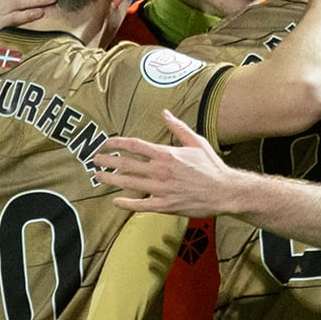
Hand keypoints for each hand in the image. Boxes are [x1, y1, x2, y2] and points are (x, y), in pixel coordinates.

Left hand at [95, 111, 239, 219]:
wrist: (225, 191)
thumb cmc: (212, 167)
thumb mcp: (197, 142)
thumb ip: (178, 128)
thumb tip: (164, 113)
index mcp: (166, 154)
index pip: (134, 145)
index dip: (116, 143)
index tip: (105, 143)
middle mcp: (160, 171)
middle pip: (126, 164)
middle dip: (108, 161)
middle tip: (95, 160)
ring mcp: (161, 189)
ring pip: (129, 183)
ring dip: (111, 179)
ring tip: (99, 176)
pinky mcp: (165, 206)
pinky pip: (141, 205)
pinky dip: (127, 203)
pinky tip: (115, 201)